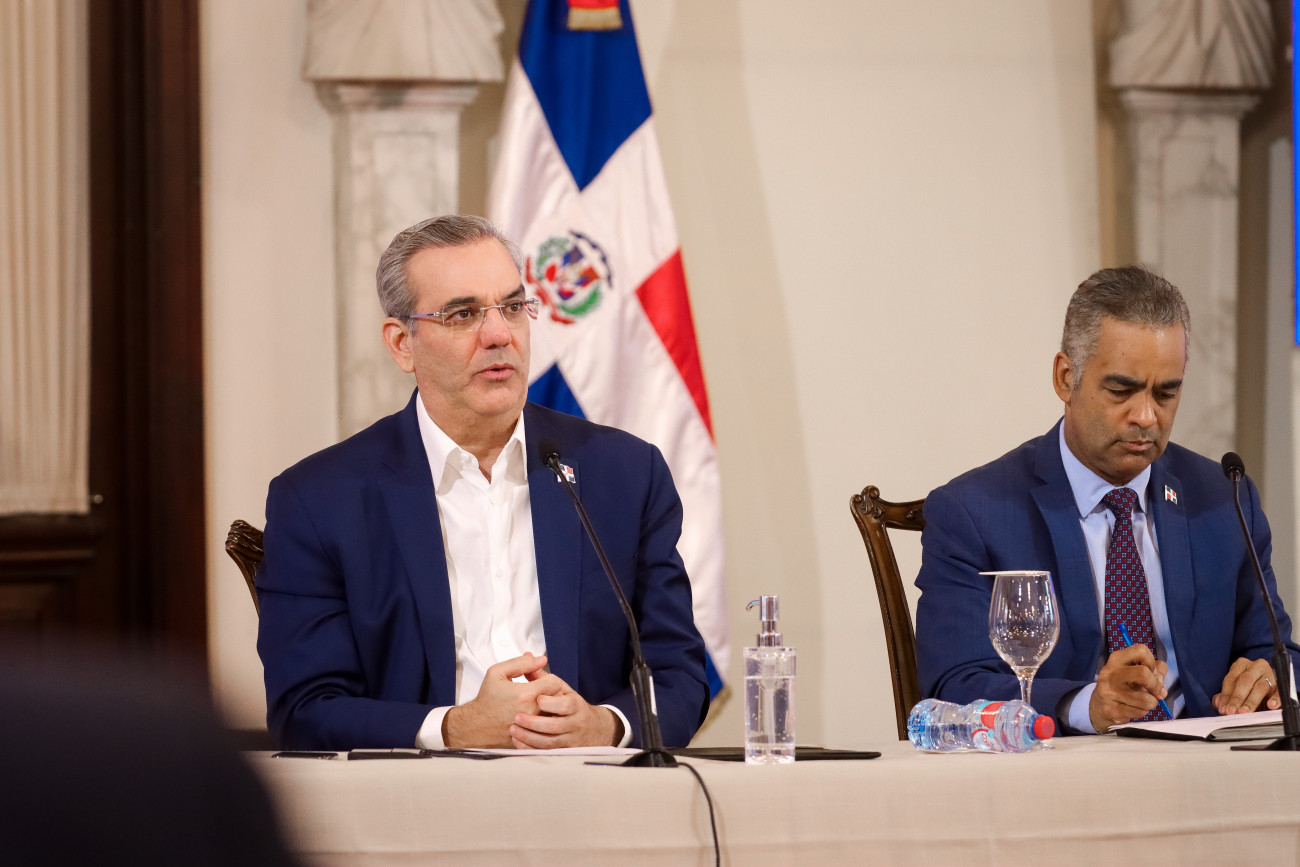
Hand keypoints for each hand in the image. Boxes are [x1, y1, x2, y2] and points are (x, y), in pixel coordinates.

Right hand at [443, 653, 561, 747]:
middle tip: (542, 691)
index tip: (541, 680)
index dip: (549, 678)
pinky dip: (546, 721)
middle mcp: (531, 712)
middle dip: (553, 692)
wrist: (476, 726)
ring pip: (555, 714)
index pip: (554, 682)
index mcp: (525, 694)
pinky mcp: (532, 737)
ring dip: (551, 707)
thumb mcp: (497, 673)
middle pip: (558, 698)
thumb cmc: (486, 700)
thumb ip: (521, 663)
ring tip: (541, 704)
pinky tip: (537, 716)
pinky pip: (549, 728)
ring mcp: (533, 727)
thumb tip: (541, 660)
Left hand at [509, 672, 619, 748]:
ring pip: (549, 742)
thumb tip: (530, 658)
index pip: (565, 705)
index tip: (536, 700)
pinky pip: (545, 753)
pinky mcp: (562, 751)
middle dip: (534, 723)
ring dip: (529, 737)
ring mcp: (569, 739)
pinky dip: (530, 748)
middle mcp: (575, 723)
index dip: (550, 703)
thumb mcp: (561, 689)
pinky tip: (518, 742)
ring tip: (513, 730)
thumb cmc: (569, 704)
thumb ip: (543, 677)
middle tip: (517, 717)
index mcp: (575, 704)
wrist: (590, 729)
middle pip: (555, 726)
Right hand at [1088, 644, 1168, 730]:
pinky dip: (1142, 712)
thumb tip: (1162, 687)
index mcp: (1116, 659)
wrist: (1097, 707)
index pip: (1141, 651)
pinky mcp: (1111, 709)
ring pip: (1146, 699)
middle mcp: (1110, 673)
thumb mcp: (1133, 673)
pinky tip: (1133, 709)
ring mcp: (1109, 692)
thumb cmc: (1121, 687)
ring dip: (1151, 703)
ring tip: (1143, 702)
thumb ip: (1153, 672)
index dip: (1152, 663)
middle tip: (1157, 692)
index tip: (1151, 673)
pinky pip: (1139, 712)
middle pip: (1143, 673)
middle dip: (1156, 685)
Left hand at [1213, 657, 1279, 714]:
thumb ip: (1226, 696)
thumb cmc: (1249, 687)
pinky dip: (1275, 699)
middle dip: (1237, 698)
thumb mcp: (1236, 688)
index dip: (1226, 695)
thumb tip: (1219, 704)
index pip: (1231, 679)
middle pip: (1244, 681)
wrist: (1270, 684)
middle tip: (1232, 712)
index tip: (1223, 708)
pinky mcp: (1281, 685)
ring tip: (1244, 712)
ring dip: (1250, 701)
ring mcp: (1270, 675)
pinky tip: (1270, 705)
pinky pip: (1279, 692)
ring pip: (1260, 687)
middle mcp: (1256, 667)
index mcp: (1242, 665)